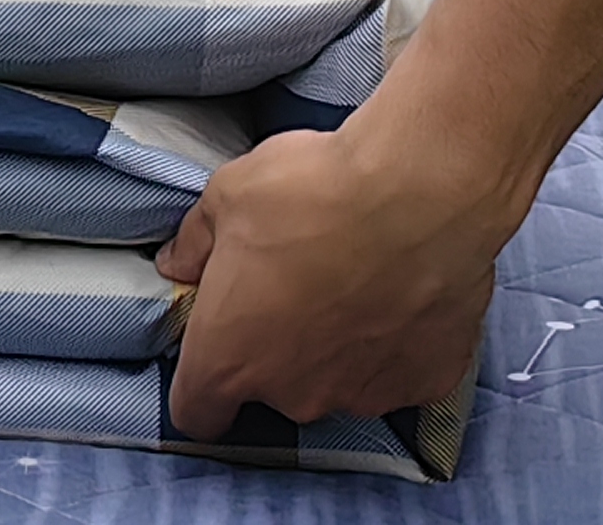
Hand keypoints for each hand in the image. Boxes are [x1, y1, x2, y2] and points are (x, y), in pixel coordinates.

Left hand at [158, 119, 511, 441]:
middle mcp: (293, 393)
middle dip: (276, 345)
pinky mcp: (423, 384)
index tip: (216, 351)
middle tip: (295, 283)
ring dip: (337, 346)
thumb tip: (179, 264)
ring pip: (336, 381)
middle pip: (272, 388)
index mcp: (231, 357)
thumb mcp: (227, 196)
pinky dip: (396, 344)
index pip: (197, 410)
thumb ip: (196, 243)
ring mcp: (362, 395)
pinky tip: (402, 293)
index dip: (201, 387)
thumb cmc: (312, 192)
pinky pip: (398, 371)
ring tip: (356, 282)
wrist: (423, 193)